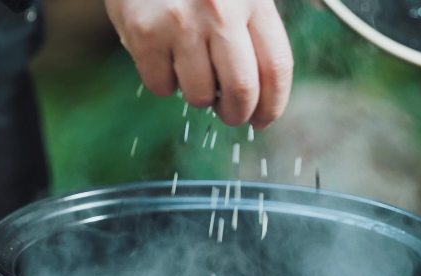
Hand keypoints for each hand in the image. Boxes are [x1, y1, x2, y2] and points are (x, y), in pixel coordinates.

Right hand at [105, 0, 292, 128]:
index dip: (273, 104)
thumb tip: (262, 86)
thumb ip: (254, 24)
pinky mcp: (144, 33)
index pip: (276, 67)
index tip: (264, 118)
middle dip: (237, 114)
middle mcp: (220, 12)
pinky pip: (161, 85)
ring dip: (198, 96)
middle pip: (241, 90)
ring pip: (199, 95)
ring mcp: (180, 23)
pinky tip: (165, 60)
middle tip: (230, 114)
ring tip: (193, 73)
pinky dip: (164, 83)